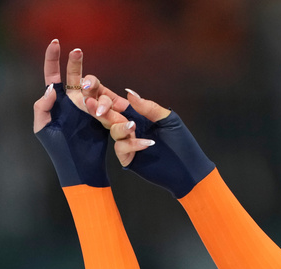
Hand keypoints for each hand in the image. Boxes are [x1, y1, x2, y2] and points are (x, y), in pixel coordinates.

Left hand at [33, 41, 109, 187]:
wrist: (80, 168)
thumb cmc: (59, 150)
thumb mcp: (43, 130)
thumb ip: (43, 108)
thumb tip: (51, 89)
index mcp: (58, 101)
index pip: (53, 75)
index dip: (53, 58)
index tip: (55, 42)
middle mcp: (74, 100)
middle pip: (76, 75)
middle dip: (76, 62)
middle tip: (77, 51)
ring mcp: (89, 106)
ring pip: (94, 88)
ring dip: (94, 92)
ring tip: (95, 111)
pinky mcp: (104, 115)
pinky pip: (109, 103)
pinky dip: (113, 103)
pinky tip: (117, 106)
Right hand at [87, 88, 213, 198]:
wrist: (189, 170)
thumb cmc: (182, 143)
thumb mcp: (167, 120)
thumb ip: (148, 107)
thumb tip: (129, 93)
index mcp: (138, 115)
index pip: (116, 102)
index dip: (103, 95)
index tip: (91, 86)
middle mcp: (130, 127)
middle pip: (109, 115)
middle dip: (100, 109)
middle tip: (93, 104)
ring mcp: (129, 143)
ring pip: (114, 131)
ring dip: (120, 127)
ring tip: (132, 126)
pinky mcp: (129, 158)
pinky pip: (121, 148)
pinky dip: (132, 144)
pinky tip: (146, 143)